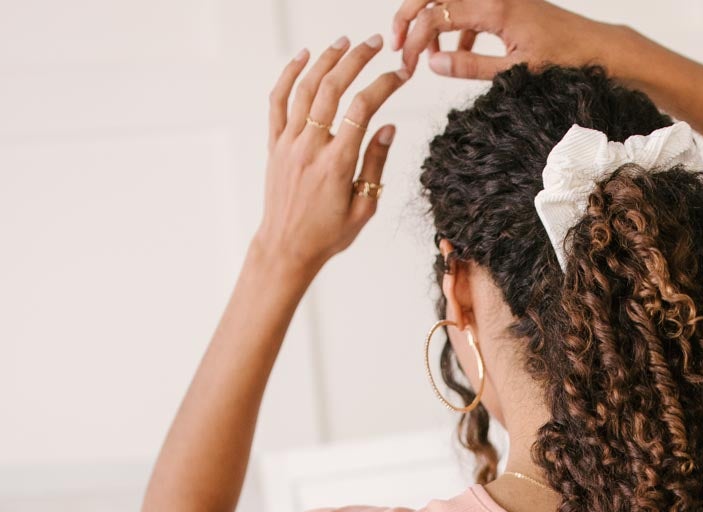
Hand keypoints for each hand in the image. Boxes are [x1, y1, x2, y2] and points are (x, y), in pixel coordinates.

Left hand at [254, 35, 406, 277]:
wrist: (286, 249)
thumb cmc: (328, 235)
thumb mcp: (362, 209)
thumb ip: (375, 165)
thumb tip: (388, 127)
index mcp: (336, 165)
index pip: (362, 110)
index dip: (383, 86)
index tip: (400, 74)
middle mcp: (311, 148)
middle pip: (333, 89)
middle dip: (356, 60)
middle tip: (373, 43)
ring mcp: (289, 143)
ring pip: (306, 88)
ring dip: (326, 59)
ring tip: (345, 43)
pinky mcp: (275, 144)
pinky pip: (278, 100)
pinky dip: (289, 74)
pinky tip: (303, 57)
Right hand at [391, 0, 612, 82]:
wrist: (596, 47)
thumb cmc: (565, 60)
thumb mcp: (515, 72)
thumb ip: (471, 67)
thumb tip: (432, 64)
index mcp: (493, 8)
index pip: (436, 15)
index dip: (413, 38)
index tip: (404, 63)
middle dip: (408, 17)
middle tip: (396, 44)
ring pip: (448, 1)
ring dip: (431, 24)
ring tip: (426, 56)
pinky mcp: (504, 4)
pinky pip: (467, 9)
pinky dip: (454, 29)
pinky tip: (456, 54)